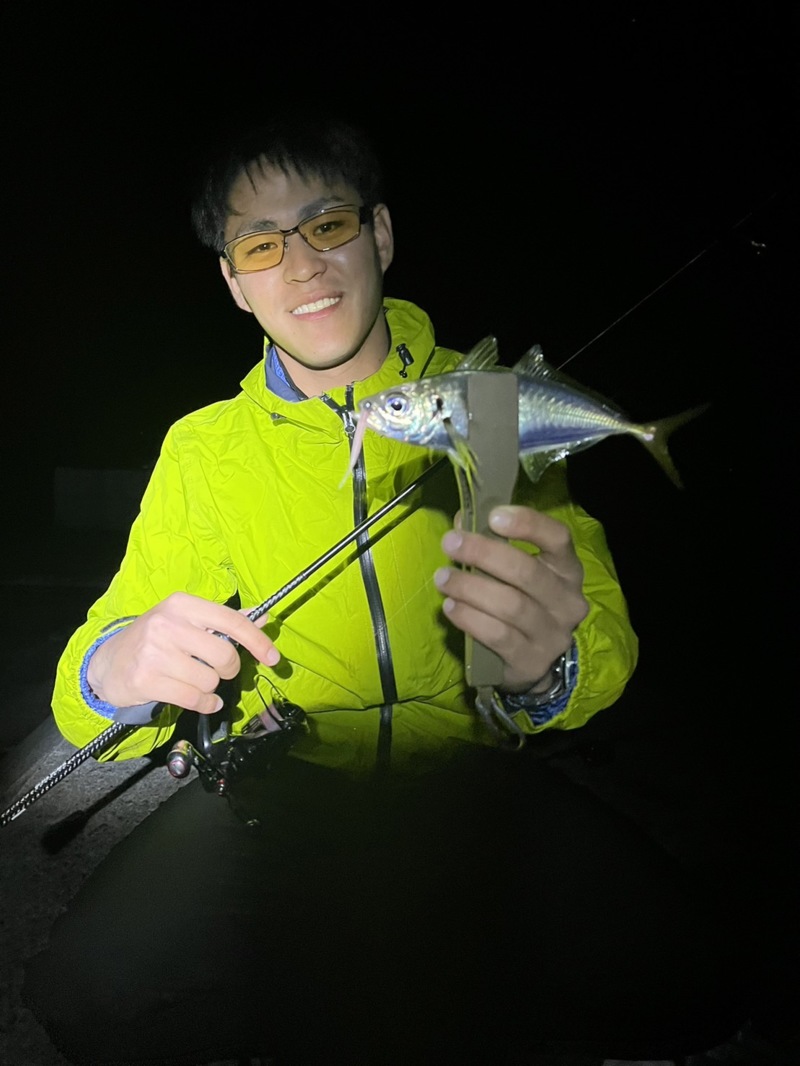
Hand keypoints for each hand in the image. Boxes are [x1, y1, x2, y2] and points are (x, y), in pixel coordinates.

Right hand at [86, 592, 279, 714]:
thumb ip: (224, 621)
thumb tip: (264, 617)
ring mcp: (155, 652)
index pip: (231, 621)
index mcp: (182, 604)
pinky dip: (204, 703)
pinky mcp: (147, 680)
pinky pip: (195, 699)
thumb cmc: (155, 639)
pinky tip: (199, 699)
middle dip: (227, 669)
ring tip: (193, 680)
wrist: (109, 663)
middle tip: (215, 669)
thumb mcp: (186, 621)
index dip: (257, 641)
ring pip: (210, 680)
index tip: (273, 658)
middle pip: (224, 655)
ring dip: (209, 687)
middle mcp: (167, 624)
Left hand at [434, 505, 587, 692]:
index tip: (493, 516)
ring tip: (442, 578)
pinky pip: (497, 635)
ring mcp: (553, 634)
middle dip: (483, 553)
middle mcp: (568, 601)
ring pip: (510, 605)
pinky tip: (450, 607)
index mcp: (568, 570)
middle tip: (449, 543)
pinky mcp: (532, 661)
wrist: (534, 662)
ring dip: (470, 587)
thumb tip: (462, 521)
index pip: (559, 538)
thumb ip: (493, 543)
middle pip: (527, 571)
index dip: (528, 523)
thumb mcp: (515, 572)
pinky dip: (470, 618)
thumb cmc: (522, 602)